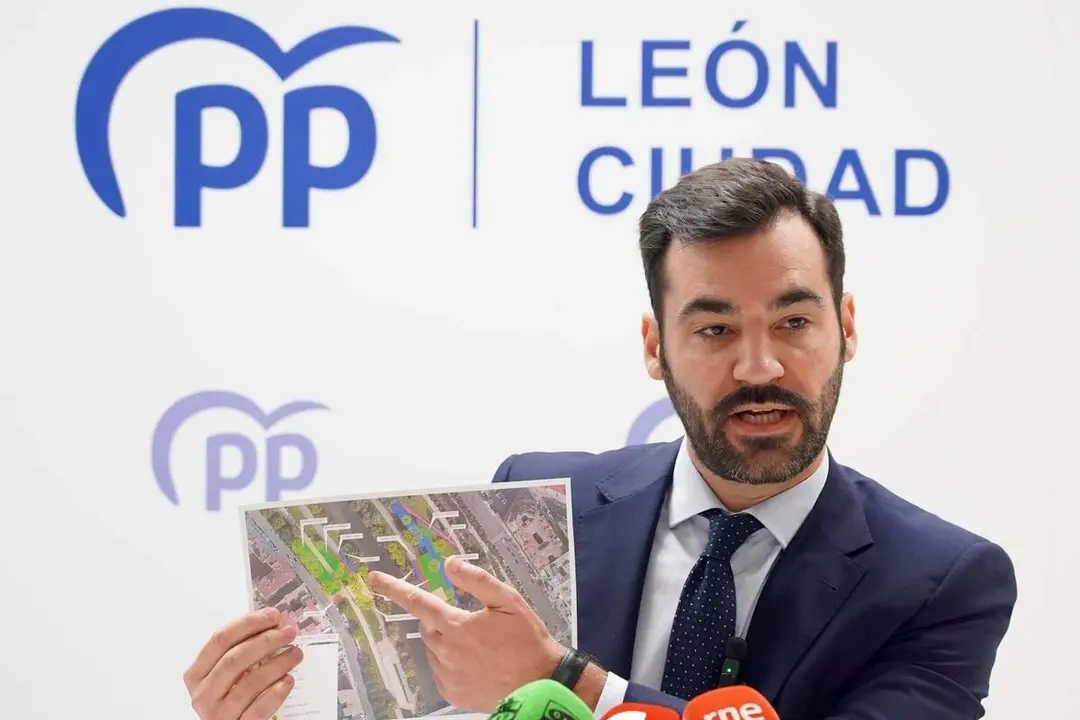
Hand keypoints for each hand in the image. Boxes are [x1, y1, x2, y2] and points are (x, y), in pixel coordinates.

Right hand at [183, 608, 303, 719]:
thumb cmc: (231, 697)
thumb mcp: (227, 673)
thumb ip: (243, 649)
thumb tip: (274, 624)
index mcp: (197, 673)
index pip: (220, 639)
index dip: (248, 623)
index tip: (272, 616)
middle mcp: (203, 694)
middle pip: (235, 658)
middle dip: (266, 641)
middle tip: (288, 633)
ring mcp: (218, 714)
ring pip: (250, 682)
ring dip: (277, 663)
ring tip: (295, 654)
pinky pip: (259, 708)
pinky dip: (276, 691)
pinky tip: (288, 680)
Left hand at [368, 557, 565, 711]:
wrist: (541, 684)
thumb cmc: (527, 641)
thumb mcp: (509, 601)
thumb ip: (477, 580)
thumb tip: (450, 564)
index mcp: (457, 626)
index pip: (417, 601)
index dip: (393, 587)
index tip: (373, 578)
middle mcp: (446, 651)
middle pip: (427, 626)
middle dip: (440, 619)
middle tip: (470, 622)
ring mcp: (448, 675)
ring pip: (434, 649)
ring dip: (446, 641)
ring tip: (479, 645)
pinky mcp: (452, 694)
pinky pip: (441, 671)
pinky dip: (451, 662)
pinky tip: (476, 662)